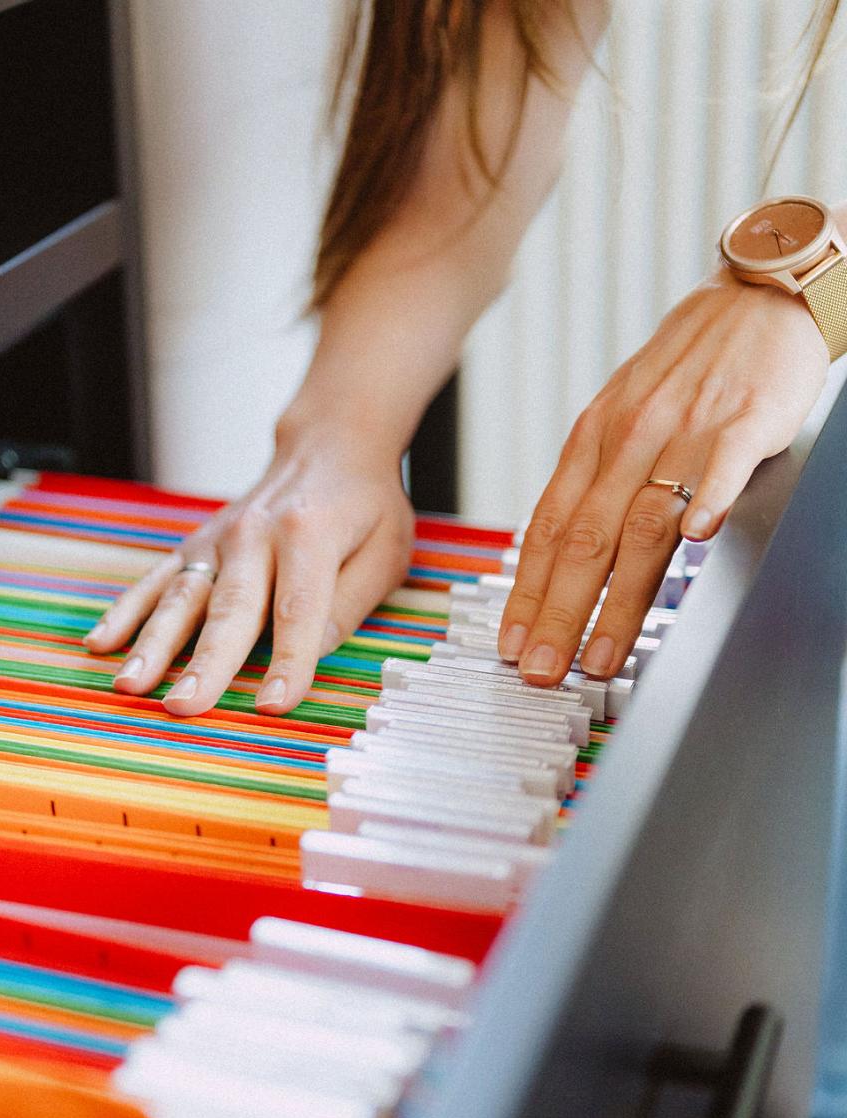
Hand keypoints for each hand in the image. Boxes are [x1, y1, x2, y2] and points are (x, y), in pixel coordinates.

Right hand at [83, 426, 413, 716]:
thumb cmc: (364, 508)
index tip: (273, 705)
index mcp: (310, 534)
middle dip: (205, 662)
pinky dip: (126, 611)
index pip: (297, 608)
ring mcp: (217, 539)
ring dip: (152, 643)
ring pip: (181, 597)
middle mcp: (255, 533)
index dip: (287, 660)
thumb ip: (348, 605)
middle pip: (230, 608)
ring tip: (129, 685)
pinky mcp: (195, 545)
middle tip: (184, 707)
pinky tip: (101, 643)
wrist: (329, 447)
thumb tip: (310, 655)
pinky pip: (155, 580)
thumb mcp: (384, 553)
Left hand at [499, 269, 829, 685]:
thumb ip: (593, 482)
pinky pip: (720, 464)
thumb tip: (558, 554)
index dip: (526, 594)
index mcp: (591, 443)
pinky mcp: (741, 420)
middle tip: (543, 669)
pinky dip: (708, 499)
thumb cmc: (683, 370)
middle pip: (582, 540)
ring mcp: (682, 431)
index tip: (512, 645)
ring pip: (641, 523)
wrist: (751, 301)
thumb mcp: (619, 420)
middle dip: (557, 614)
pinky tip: (700, 543)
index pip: (547, 531)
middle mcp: (625, 440)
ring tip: (603, 651)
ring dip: (619, 596)